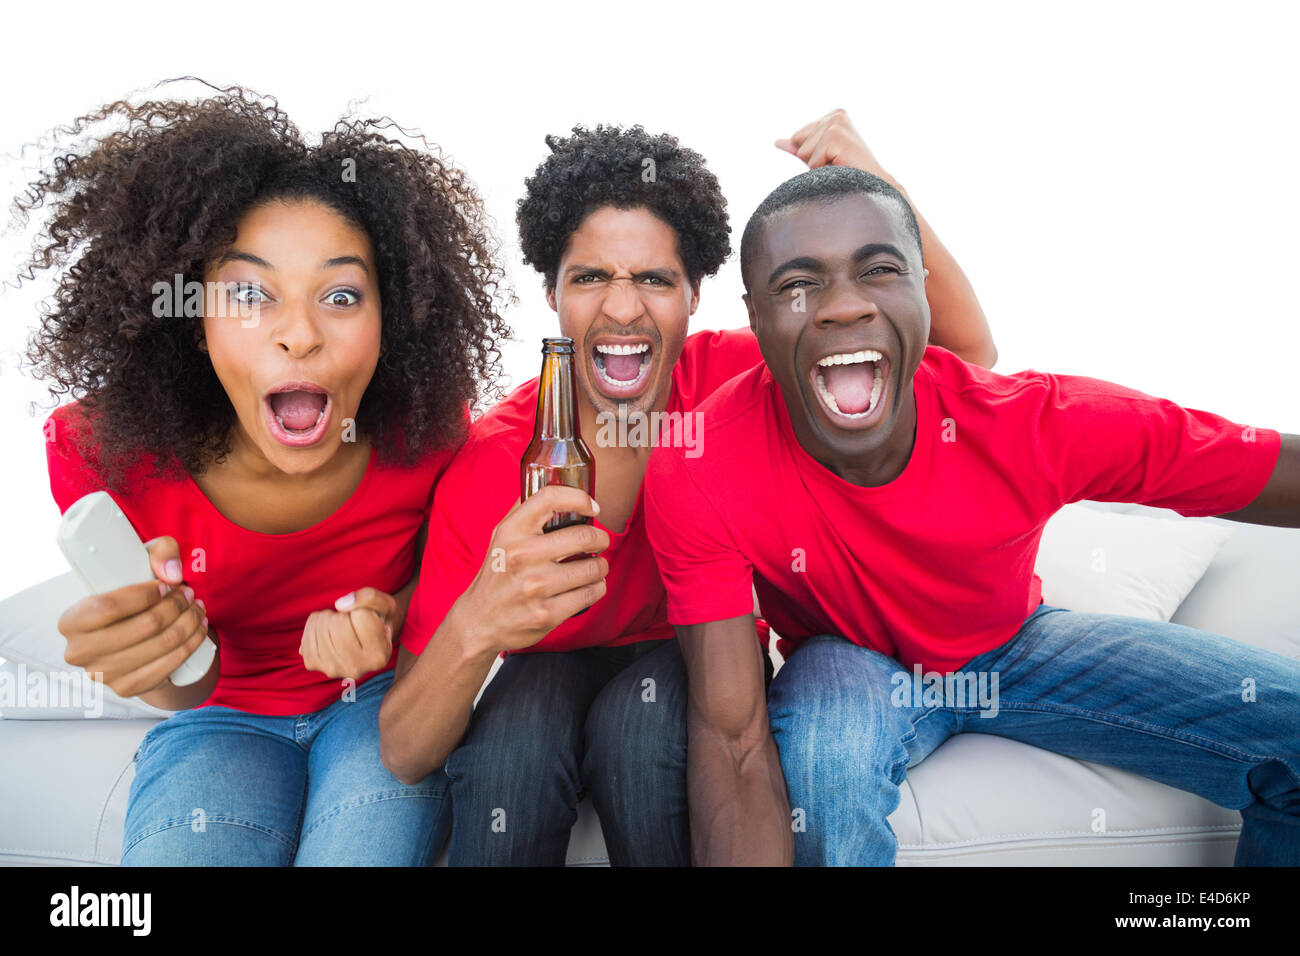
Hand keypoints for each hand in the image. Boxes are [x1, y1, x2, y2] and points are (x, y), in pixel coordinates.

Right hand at [57, 535, 209, 697]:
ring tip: (198, 608)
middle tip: (190, 594)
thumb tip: (173, 574)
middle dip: (176, 606)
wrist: (130, 637)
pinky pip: (168, 666)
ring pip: (162, 644)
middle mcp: (79, 652)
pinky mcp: (127, 688)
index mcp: (70, 621)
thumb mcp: (139, 562)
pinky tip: (198, 630)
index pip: (108, 607)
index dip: (144, 595)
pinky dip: (190, 645)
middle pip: (144, 626)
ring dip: (189, 623)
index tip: (165, 586)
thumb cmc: (132, 595)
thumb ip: (159, 551)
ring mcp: (103, 674)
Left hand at [300, 587, 397, 678]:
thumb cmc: (379, 621)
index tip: (368, 621)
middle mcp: (355, 668)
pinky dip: (315, 624)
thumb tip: (339, 605)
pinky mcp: (312, 663)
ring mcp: (331, 668)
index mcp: (378, 656)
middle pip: (337, 623)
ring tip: (341, 627)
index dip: (362, 610)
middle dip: (343, 614)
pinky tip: (327, 632)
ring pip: (321, 625)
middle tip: (351, 623)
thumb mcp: (385, 604)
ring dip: (329, 617)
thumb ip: (369, 598)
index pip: (361, 616)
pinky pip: (307, 631)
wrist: (365, 642)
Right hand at [449, 484, 609, 655]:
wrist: (478, 621)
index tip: (593, 507)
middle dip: (601, 538)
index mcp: (511, 532)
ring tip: (594, 567)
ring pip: (594, 567)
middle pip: (585, 535)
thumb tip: (551, 480)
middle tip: (600, 542)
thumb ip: (523, 510)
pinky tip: (589, 586)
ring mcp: (536, 587)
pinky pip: (591, 593)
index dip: (580, 497)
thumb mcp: (500, 537)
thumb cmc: (496, 573)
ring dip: (601, 566)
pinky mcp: (548, 614)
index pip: (551, 498)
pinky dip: (597, 587)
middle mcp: (522, 556)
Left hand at [776, 108, 892, 181]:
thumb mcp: (820, 158)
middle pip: (798, 141)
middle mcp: (836, 115)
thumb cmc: (848, 175)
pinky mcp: (837, 136)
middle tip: (837, 163)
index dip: (812, 155)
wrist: (875, 189)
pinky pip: (812, 160)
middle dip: (813, 159)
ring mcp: (837, 123)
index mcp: (834, 115)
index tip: (834, 158)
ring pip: (804, 152)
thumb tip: (778, 142)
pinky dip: (823, 170)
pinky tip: (842, 167)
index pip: (798, 136)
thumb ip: (800, 148)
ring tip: (840, 166)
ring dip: (819, 166)